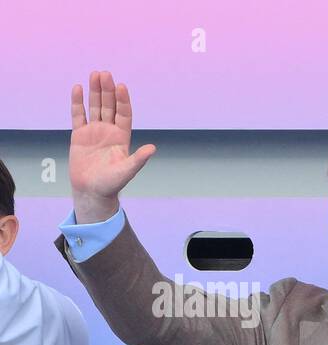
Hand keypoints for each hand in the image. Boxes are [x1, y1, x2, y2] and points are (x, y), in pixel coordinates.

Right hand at [69, 71, 154, 224]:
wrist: (92, 191)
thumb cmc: (112, 184)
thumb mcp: (127, 171)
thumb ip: (138, 159)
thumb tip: (153, 148)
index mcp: (122, 138)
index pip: (123, 114)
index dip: (123, 100)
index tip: (121, 86)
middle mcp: (109, 131)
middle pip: (109, 106)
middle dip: (108, 90)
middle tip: (105, 73)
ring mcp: (94, 132)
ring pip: (95, 107)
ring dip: (95, 91)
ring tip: (95, 74)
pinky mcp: (79, 135)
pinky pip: (78, 115)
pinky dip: (77, 102)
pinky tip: (77, 88)